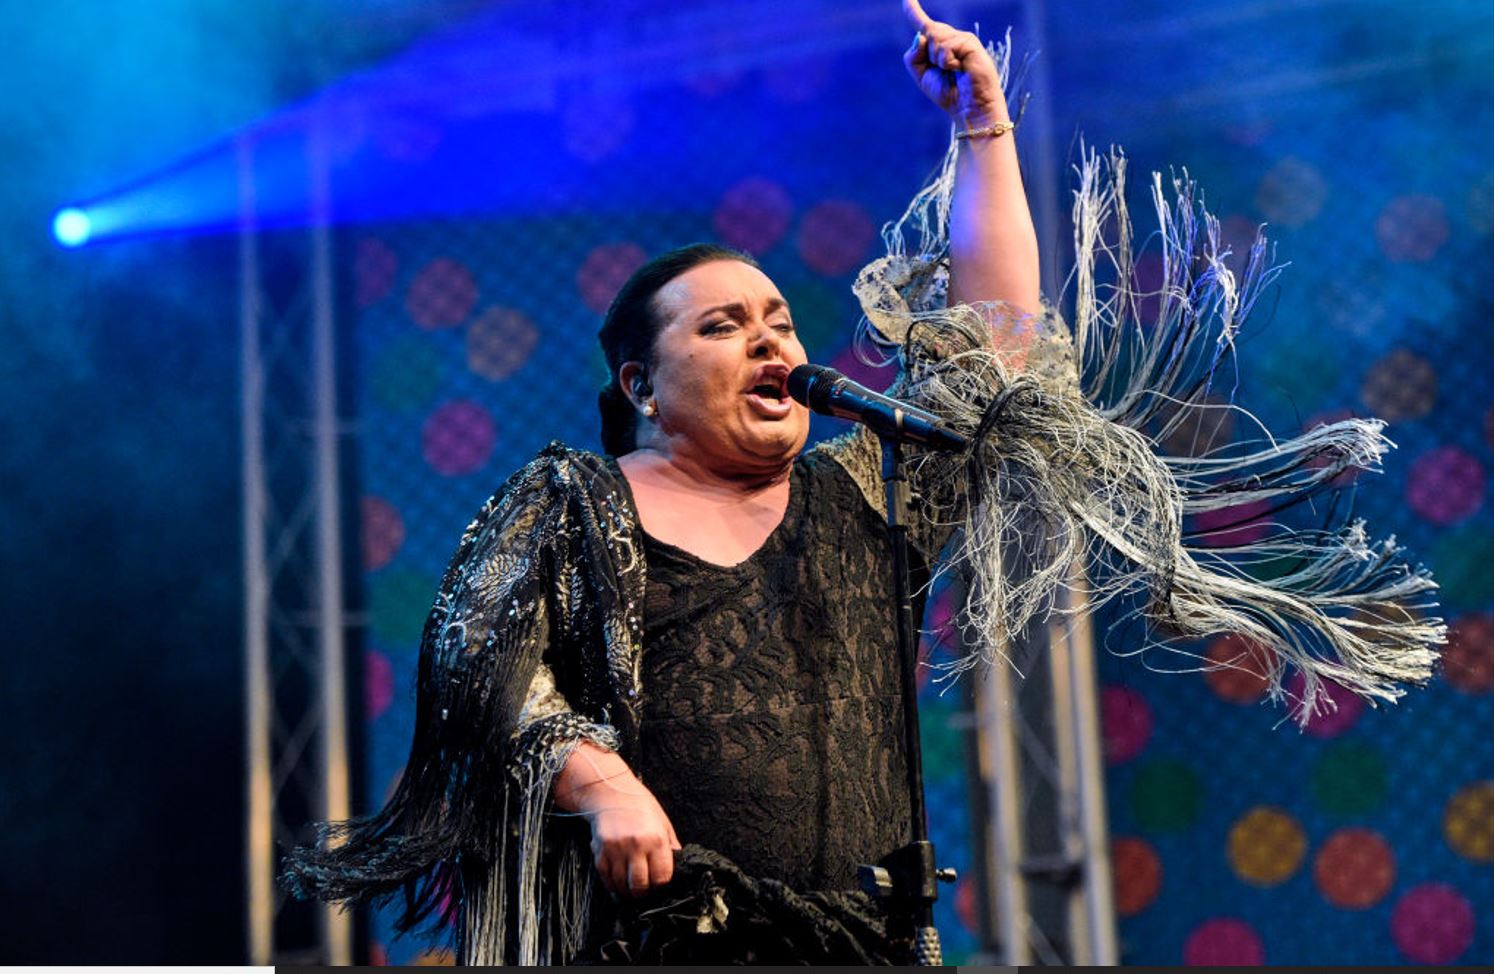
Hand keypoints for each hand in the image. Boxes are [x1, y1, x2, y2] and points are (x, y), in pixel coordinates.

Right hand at [555, 742, 681, 896]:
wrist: (610, 793)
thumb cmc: (639, 806)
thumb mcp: (662, 822)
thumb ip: (670, 846)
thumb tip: (678, 866)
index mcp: (655, 838)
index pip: (661, 876)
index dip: (661, 885)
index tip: (659, 884)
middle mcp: (635, 845)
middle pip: (640, 885)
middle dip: (644, 893)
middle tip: (645, 891)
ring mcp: (615, 849)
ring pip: (622, 885)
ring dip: (627, 892)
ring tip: (631, 889)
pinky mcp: (599, 851)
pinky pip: (606, 878)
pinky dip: (612, 885)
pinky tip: (618, 882)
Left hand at [902, 0, 1006, 127]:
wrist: (969, 108)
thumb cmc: (949, 94)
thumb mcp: (922, 76)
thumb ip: (913, 56)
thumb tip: (920, 35)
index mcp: (940, 46)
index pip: (924, 25)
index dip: (913, 11)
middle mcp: (952, 38)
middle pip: (926, 32)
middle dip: (929, 55)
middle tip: (946, 72)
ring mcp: (962, 39)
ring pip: (934, 39)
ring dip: (938, 61)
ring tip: (954, 72)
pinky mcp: (970, 43)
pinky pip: (946, 47)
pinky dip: (948, 63)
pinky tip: (960, 70)